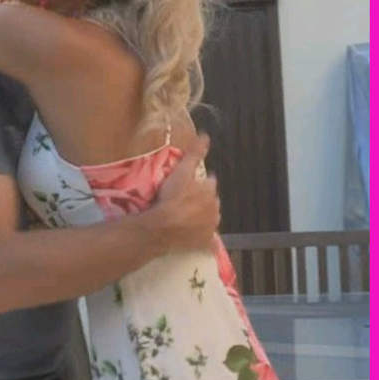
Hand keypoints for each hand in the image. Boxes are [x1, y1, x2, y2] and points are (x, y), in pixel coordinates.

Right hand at [150, 134, 220, 251]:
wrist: (163, 227)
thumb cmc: (171, 198)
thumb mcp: (181, 171)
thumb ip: (194, 154)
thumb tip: (205, 136)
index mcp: (210, 190)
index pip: (210, 182)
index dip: (201, 182)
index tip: (191, 184)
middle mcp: (215, 208)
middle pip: (211, 201)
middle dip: (203, 200)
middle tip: (187, 201)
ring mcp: (210, 226)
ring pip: (209, 219)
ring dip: (202, 217)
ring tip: (188, 217)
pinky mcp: (204, 243)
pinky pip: (206, 240)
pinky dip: (202, 238)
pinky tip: (195, 238)